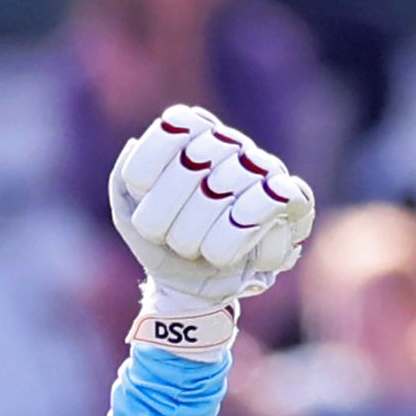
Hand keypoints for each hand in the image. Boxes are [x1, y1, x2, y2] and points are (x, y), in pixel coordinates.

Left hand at [109, 105, 314, 358]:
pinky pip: (267, 203)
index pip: (170, 129)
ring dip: (196, 237)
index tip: (145, 207)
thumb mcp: (130, 216)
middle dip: (166, 218)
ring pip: (224, 190)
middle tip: (170, 240)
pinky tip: (224, 252)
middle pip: (190, 166)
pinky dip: (235, 237)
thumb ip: (121, 181)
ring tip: (198, 250)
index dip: (147, 175)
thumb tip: (134, 144)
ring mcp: (263, 166)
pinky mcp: (294, 197)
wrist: (197, 286)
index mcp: (190, 135)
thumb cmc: (163, 242)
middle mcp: (228, 141)